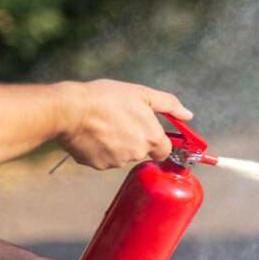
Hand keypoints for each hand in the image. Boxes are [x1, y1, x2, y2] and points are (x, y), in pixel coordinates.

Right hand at [54, 79, 192, 169]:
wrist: (70, 110)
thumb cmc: (107, 99)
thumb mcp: (142, 94)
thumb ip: (169, 105)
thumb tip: (188, 115)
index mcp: (152, 139)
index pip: (165, 150)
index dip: (159, 141)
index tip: (151, 132)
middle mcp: (137, 154)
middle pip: (142, 151)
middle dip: (135, 138)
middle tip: (122, 120)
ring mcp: (116, 162)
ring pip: (122, 155)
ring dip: (117, 143)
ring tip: (104, 124)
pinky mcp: (97, 165)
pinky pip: (103, 158)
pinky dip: (100, 148)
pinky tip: (92, 133)